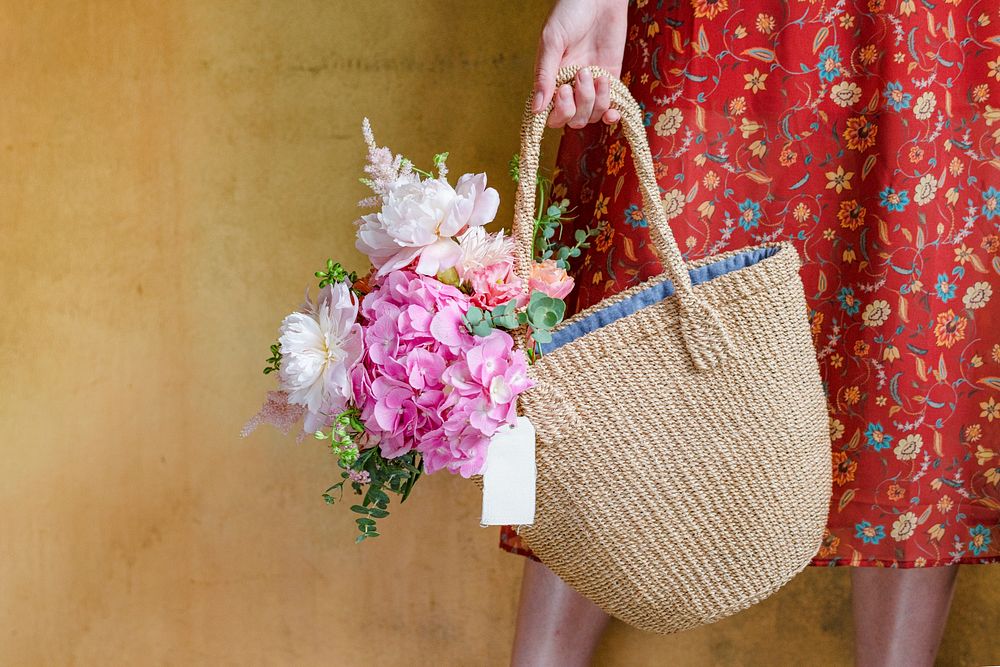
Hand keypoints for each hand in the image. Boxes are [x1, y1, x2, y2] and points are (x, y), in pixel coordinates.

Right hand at [532, 0, 628, 128]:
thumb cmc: (570, 13)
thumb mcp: (552, 41)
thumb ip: (544, 75)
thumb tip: (536, 109)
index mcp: (551, 80)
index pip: (551, 114)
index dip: (559, 112)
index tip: (564, 91)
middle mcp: (570, 87)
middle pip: (573, 119)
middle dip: (580, 104)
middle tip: (582, 73)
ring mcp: (591, 86)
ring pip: (592, 115)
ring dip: (597, 101)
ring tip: (598, 74)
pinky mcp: (610, 79)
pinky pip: (611, 109)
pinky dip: (612, 115)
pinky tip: (614, 112)